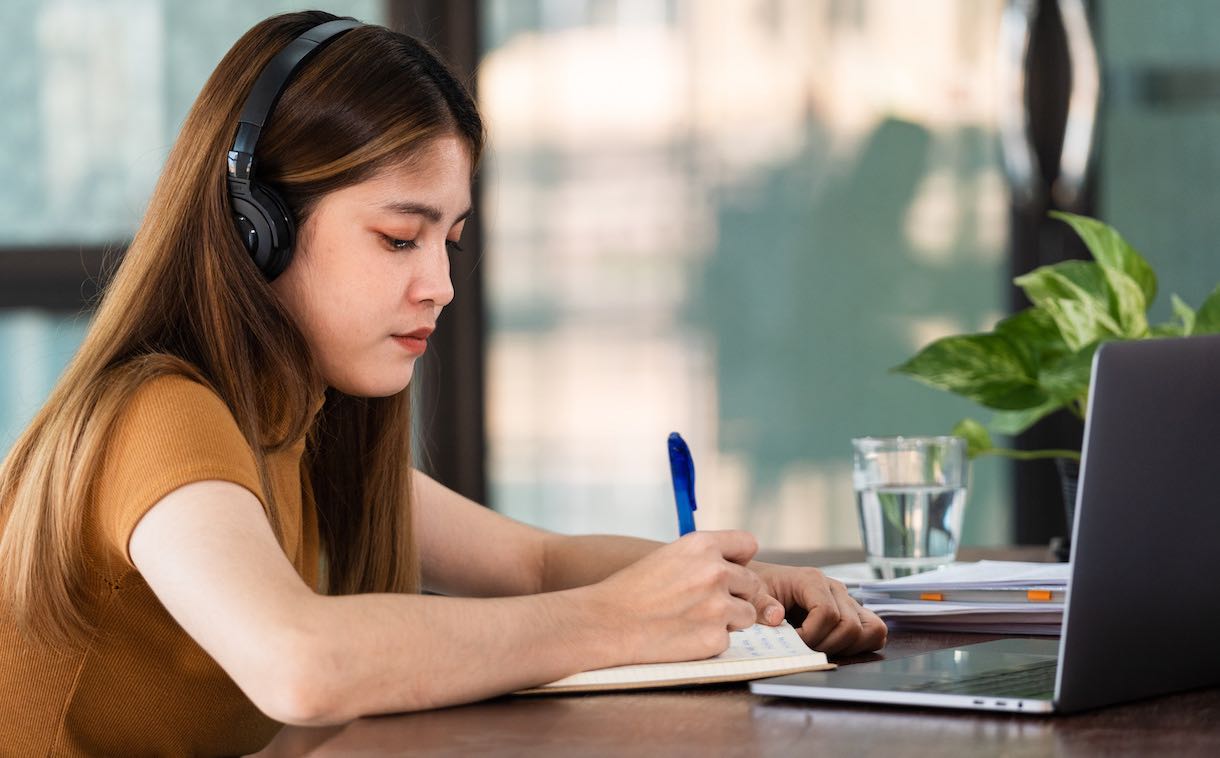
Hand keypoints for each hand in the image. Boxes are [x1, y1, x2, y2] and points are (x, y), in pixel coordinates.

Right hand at [590, 531, 781, 663]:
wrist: (605, 623)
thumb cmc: (631, 591)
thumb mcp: (668, 557)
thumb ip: (704, 560)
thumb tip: (738, 573)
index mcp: (702, 545)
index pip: (747, 544)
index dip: (740, 560)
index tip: (730, 572)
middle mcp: (716, 571)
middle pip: (752, 584)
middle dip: (735, 595)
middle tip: (703, 605)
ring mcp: (718, 606)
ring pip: (747, 614)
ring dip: (728, 620)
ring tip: (692, 621)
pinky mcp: (715, 638)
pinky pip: (727, 640)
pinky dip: (709, 641)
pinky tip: (682, 637)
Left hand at [749, 562, 887, 655]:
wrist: (761, 581)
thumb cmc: (757, 588)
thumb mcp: (751, 594)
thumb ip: (760, 605)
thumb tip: (777, 617)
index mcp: (811, 580)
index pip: (827, 614)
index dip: (810, 636)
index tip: (792, 642)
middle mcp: (835, 588)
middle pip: (850, 626)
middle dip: (826, 645)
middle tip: (804, 648)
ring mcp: (846, 600)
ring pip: (870, 630)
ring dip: (846, 648)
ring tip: (819, 647)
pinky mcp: (852, 612)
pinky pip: (873, 631)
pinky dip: (859, 645)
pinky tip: (833, 646)